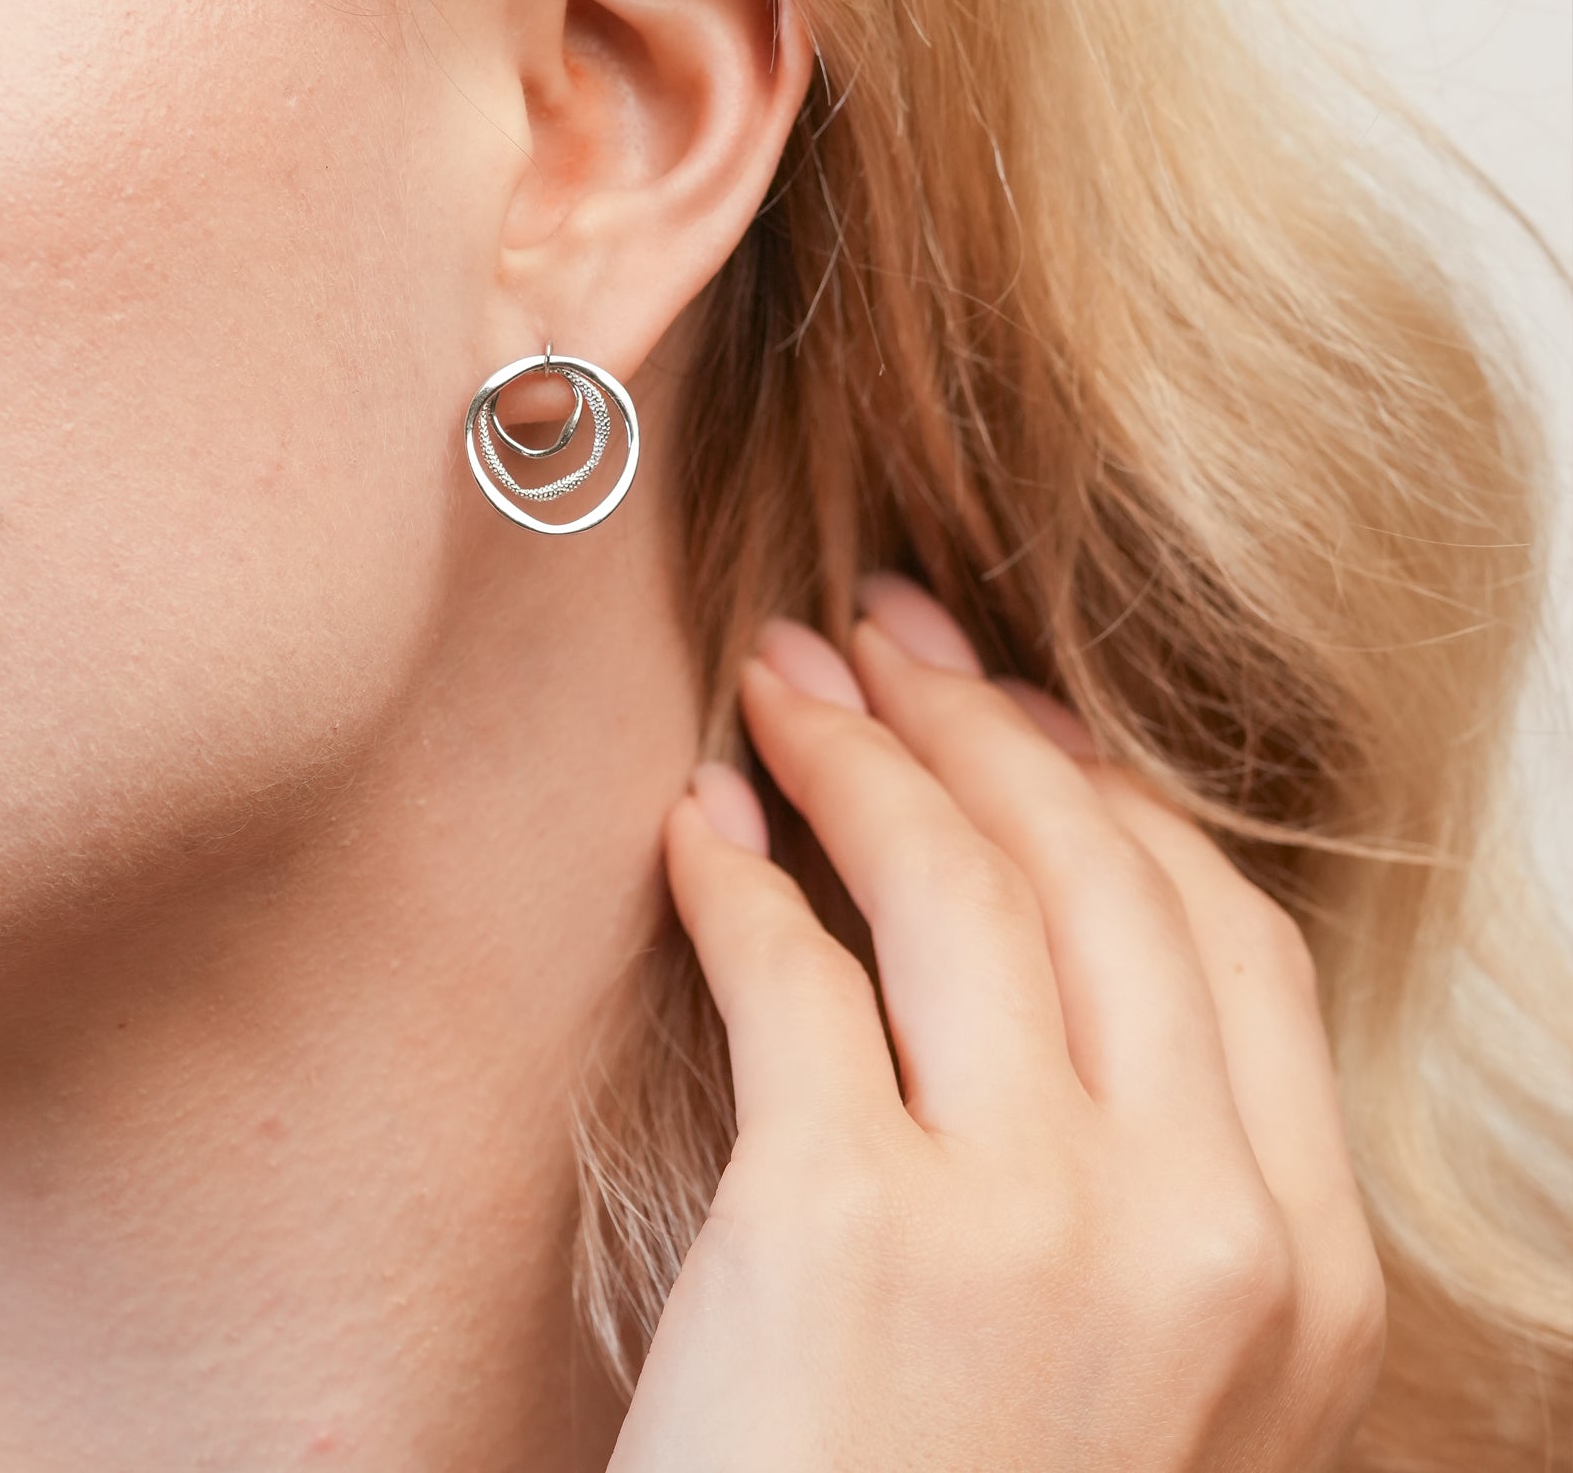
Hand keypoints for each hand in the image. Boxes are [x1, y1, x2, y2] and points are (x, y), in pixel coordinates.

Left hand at [609, 576, 1383, 1471]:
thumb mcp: (1136, 1365)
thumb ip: (1137, 1161)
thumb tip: (1035, 914)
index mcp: (1300, 1273)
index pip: (1222, 938)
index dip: (1109, 792)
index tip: (1016, 708)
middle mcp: (1202, 1231)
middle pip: (1097, 875)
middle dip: (981, 720)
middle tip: (880, 628)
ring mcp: (1035, 1227)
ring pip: (957, 887)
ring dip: (860, 750)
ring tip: (780, 678)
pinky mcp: (849, 1225)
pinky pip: (791, 969)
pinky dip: (734, 873)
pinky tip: (694, 822)